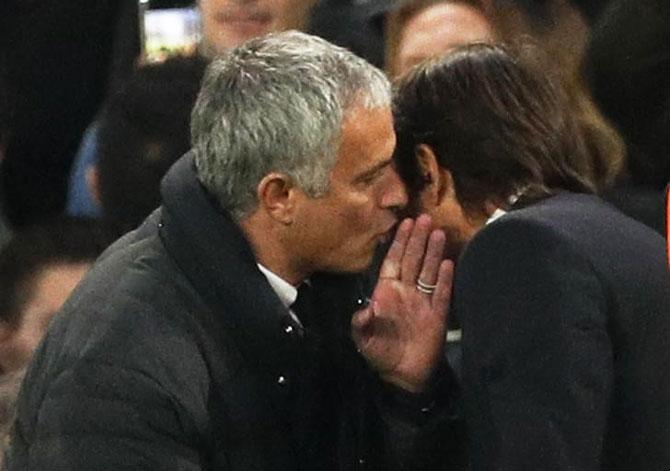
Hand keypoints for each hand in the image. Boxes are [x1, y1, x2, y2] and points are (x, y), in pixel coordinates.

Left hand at [351, 214, 452, 392]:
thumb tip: (366, 310)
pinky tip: (449, 263)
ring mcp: (423, 301)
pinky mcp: (437, 314)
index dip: (399, 242)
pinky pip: (442, 293)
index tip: (404, 223)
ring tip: (438, 232)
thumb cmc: (380, 353)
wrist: (403, 375)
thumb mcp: (364, 340)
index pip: (394, 261)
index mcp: (387, 293)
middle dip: (418, 239)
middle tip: (425, 217)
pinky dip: (444, 279)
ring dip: (433, 252)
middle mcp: (405, 292)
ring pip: (428, 271)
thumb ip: (361, 323)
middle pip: (413, 260)